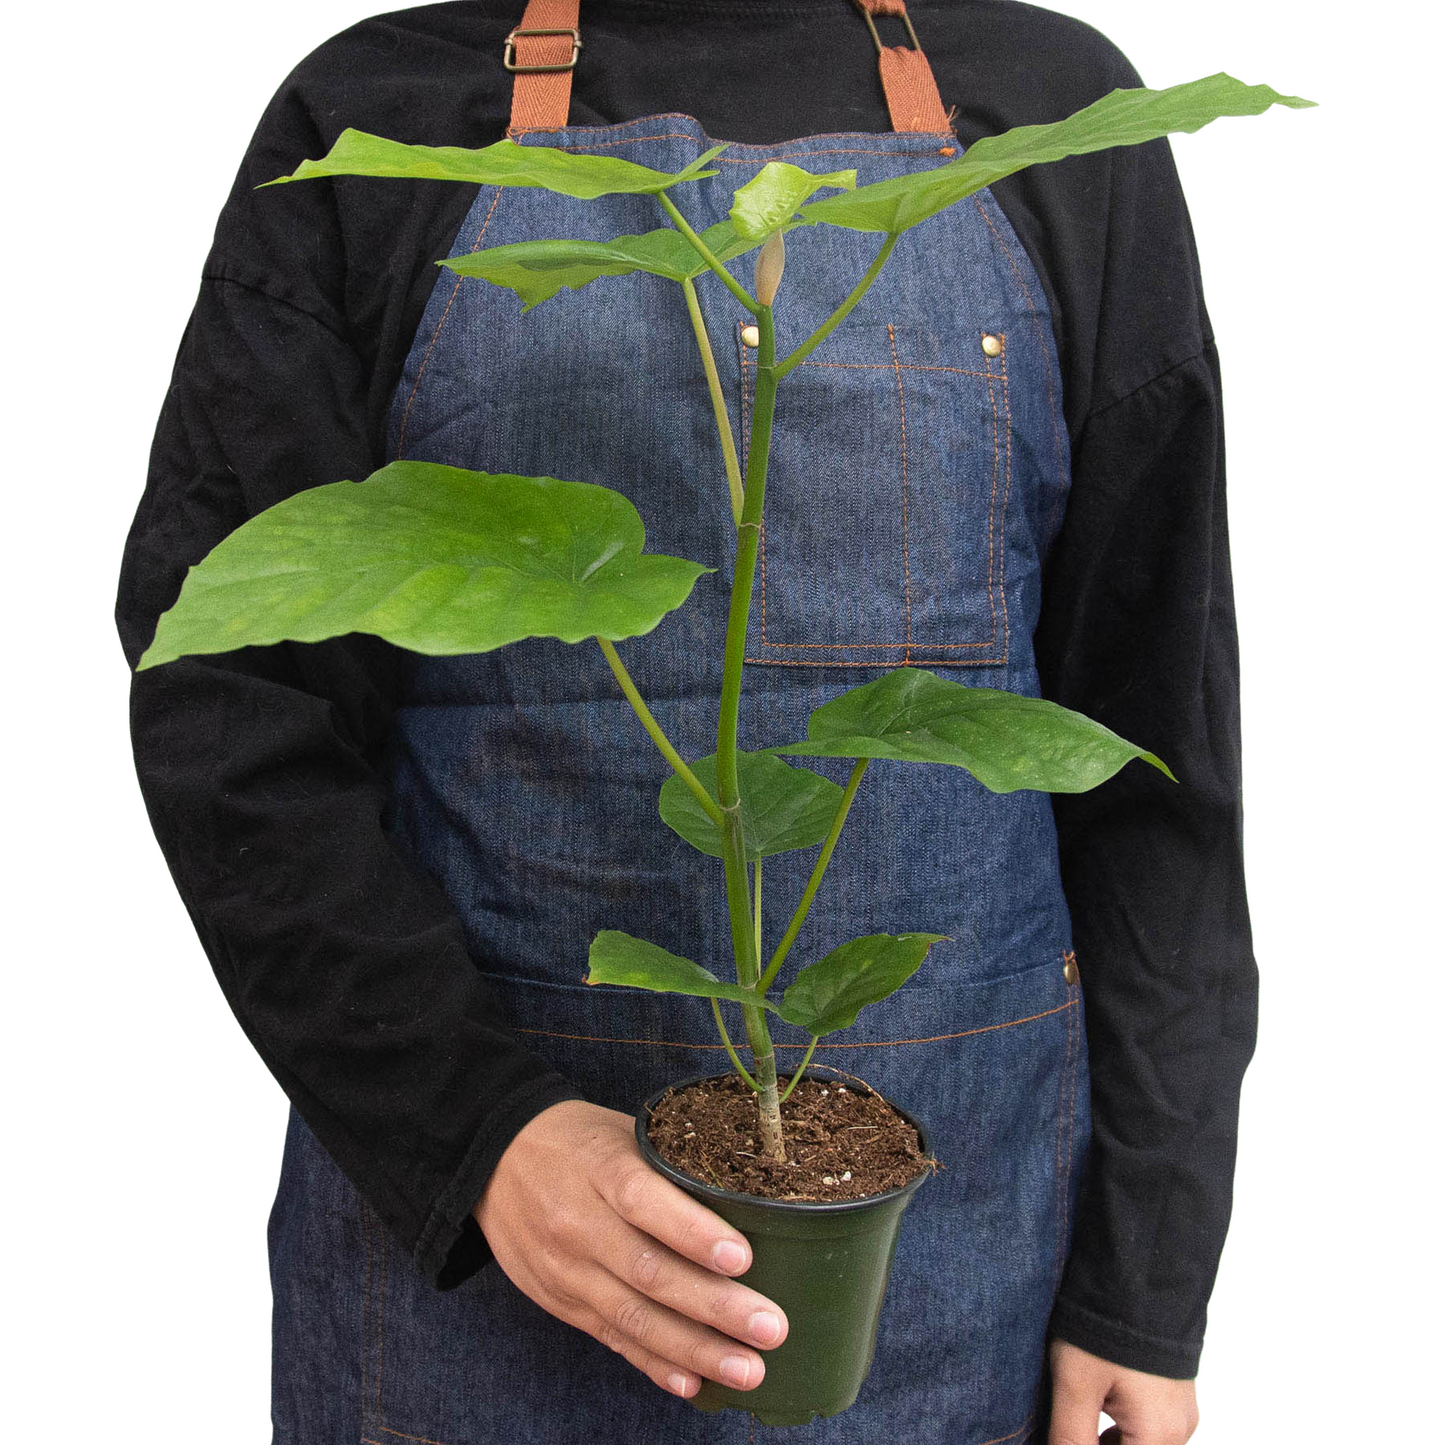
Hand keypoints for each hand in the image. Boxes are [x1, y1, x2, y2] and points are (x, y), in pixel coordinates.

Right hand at [473, 1098, 788, 1399]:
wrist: (493, 1158)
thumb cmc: (577, 1140)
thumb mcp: (620, 1132)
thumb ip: (669, 1165)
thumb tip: (747, 1196)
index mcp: (599, 1168)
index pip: (643, 1201)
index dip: (693, 1232)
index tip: (743, 1258)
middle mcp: (579, 1223)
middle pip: (648, 1271)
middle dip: (714, 1307)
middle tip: (769, 1328)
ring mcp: (567, 1269)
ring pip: (634, 1317)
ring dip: (695, 1349)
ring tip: (747, 1369)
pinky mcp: (562, 1301)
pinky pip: (612, 1338)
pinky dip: (654, 1363)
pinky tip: (692, 1382)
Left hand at [1048, 1339, 1198, 1444]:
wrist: (1137, 1272)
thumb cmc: (1107, 1326)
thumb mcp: (1075, 1386)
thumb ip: (1070, 1438)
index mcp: (1159, 1435)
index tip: (1065, 1437)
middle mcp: (1178, 1429)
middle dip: (1098, 1444)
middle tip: (1064, 1428)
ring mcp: (1179, 1410)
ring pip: (1141, 1443)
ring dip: (1107, 1441)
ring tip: (1075, 1419)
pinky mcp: (1172, 1392)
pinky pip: (1147, 1426)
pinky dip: (1120, 1429)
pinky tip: (1092, 1413)